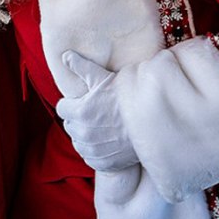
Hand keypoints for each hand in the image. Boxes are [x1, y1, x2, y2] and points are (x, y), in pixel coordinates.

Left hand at [56, 51, 137, 171]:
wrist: (156, 123)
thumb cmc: (131, 98)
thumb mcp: (106, 79)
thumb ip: (82, 67)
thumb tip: (65, 55)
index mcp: (80, 112)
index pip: (61, 108)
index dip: (72, 103)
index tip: (84, 102)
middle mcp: (83, 133)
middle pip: (69, 125)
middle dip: (78, 118)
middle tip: (96, 113)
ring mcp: (93, 150)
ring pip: (78, 141)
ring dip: (85, 135)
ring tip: (103, 126)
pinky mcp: (102, 163)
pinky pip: (89, 156)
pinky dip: (95, 150)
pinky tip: (108, 140)